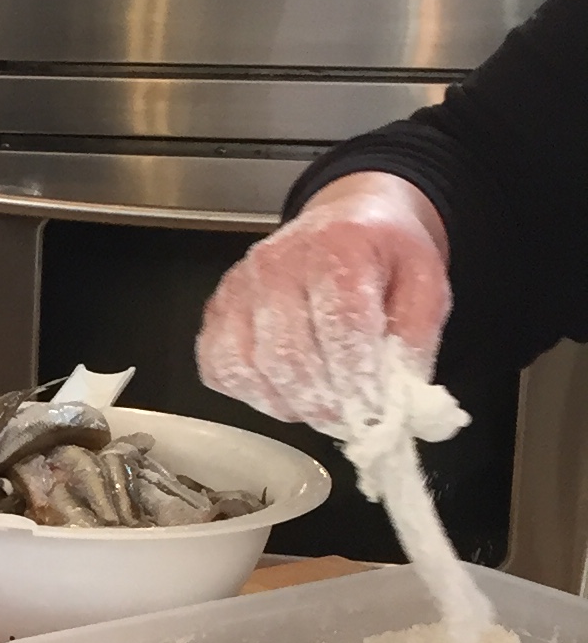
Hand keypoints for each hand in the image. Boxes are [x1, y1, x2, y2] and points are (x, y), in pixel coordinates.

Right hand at [195, 175, 451, 431]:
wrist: (345, 218)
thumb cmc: (384, 254)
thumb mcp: (426, 283)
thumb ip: (416, 339)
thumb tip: (405, 403)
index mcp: (337, 245)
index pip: (340, 324)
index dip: (359, 380)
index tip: (378, 416)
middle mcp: (276, 262)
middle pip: (288, 356)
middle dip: (325, 405)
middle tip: (354, 424)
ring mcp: (237, 286)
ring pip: (249, 369)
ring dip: (290, 406)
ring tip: (325, 408)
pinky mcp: (216, 310)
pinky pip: (220, 370)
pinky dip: (253, 395)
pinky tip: (288, 392)